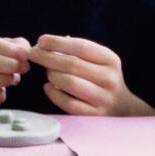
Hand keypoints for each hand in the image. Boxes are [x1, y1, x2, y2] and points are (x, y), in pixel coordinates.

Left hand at [29, 35, 154, 115]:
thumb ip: (76, 51)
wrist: (121, 108)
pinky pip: (68, 103)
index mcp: (110, 60)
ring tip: (48, 72)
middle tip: (32, 54)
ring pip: (70, 83)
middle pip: (72, 65)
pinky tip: (48, 87)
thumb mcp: (98, 61)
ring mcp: (103, 98)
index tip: (41, 40)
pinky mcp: (94, 115)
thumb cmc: (100, 77)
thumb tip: (44, 44)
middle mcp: (109, 79)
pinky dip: (54, 94)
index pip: (81, 47)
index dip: (58, 43)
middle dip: (48, 57)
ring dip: (52, 75)